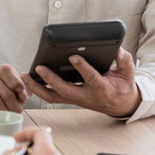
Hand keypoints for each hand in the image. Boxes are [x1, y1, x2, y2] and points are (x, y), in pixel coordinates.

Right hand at [0, 64, 29, 112]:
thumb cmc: (3, 94)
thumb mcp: (16, 89)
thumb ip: (24, 90)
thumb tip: (23, 94)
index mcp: (2, 71)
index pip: (8, 72)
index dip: (18, 85)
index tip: (22, 97)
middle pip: (5, 92)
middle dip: (14, 105)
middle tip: (17, 112)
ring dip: (4, 111)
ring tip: (8, 116)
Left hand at [20, 48, 140, 117]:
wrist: (121, 104)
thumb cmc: (122, 86)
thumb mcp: (128, 73)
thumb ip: (124, 61)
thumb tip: (117, 49)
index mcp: (102, 89)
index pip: (91, 78)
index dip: (82, 68)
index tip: (73, 57)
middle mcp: (86, 96)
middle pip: (65, 91)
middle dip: (51, 80)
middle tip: (39, 67)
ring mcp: (76, 99)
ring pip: (53, 97)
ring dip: (37, 88)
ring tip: (25, 76)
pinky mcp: (69, 99)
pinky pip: (51, 96)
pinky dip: (38, 89)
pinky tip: (28, 80)